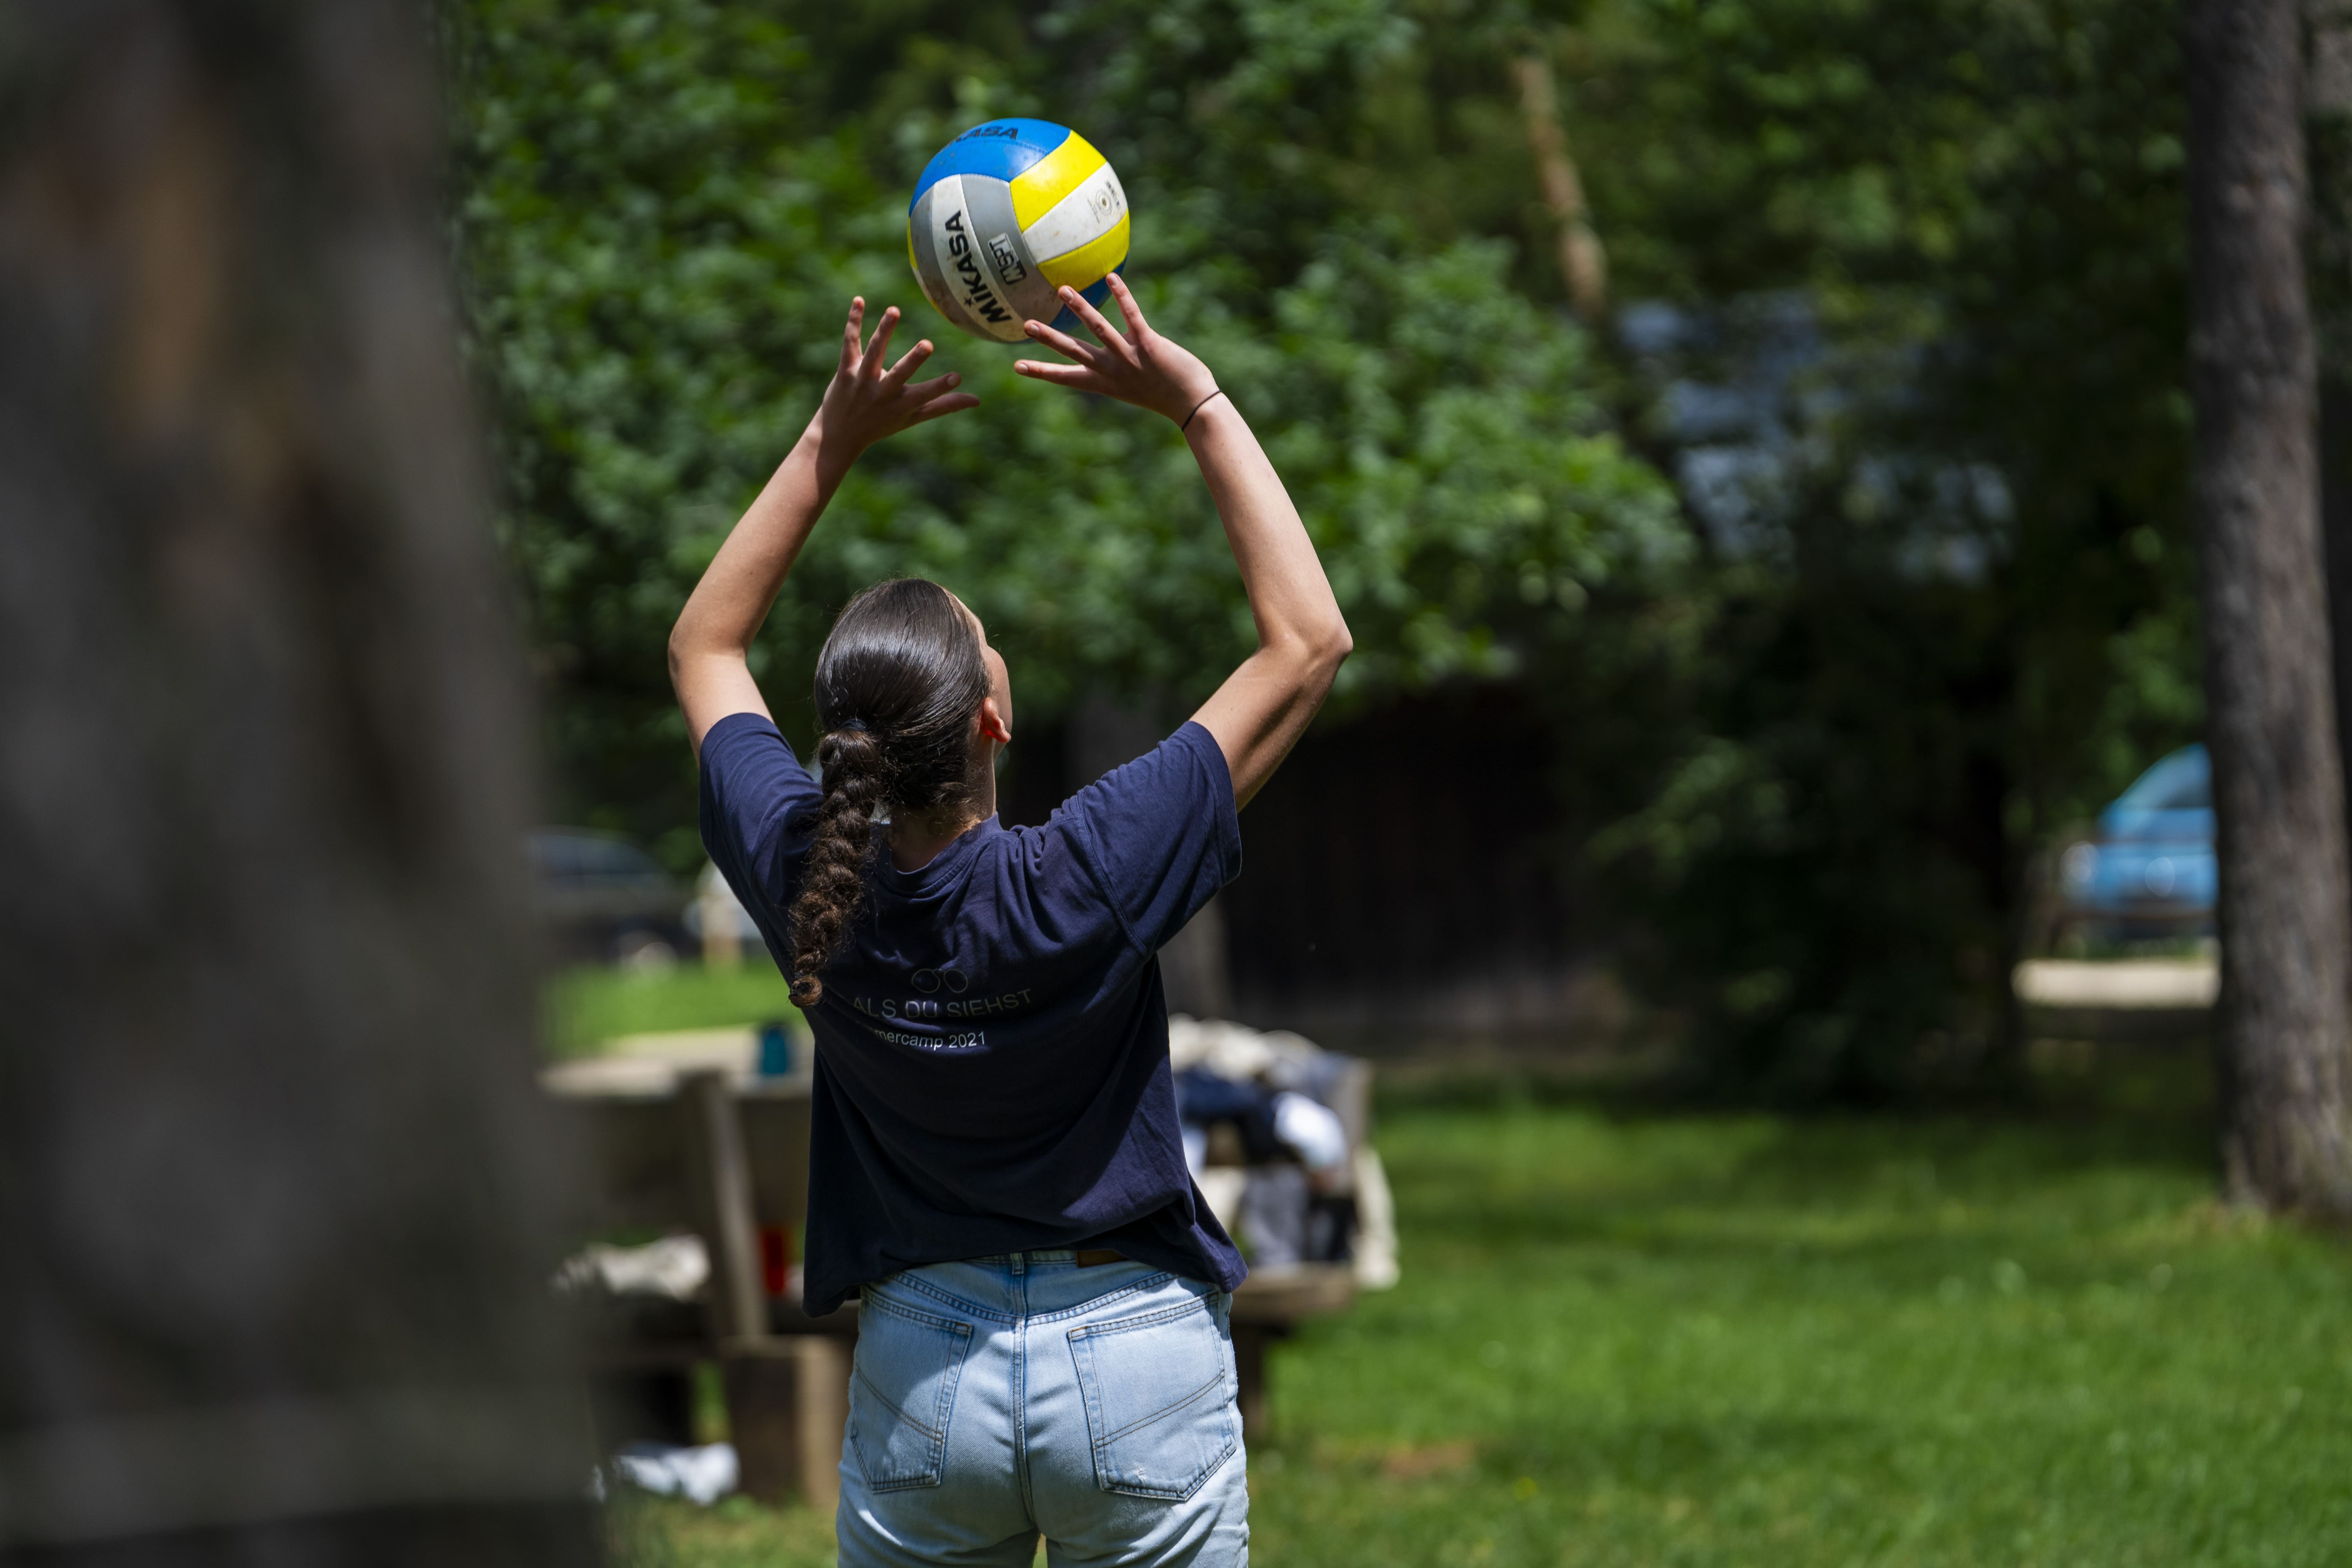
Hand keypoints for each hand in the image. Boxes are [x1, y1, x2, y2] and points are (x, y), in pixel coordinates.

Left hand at [810, 298, 977, 483]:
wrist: (838, 434)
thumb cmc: (882, 424)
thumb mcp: (913, 417)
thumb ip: (944, 405)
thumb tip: (977, 400)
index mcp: (901, 405)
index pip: (924, 395)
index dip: (941, 388)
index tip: (957, 378)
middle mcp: (881, 393)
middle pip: (898, 374)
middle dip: (913, 360)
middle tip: (927, 345)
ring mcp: (862, 380)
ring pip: (873, 352)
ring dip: (884, 331)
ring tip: (895, 310)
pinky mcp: (845, 369)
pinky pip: (850, 342)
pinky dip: (854, 321)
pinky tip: (859, 300)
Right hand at [1013, 275, 1218, 424]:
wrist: (1192, 404)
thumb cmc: (1165, 393)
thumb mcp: (1133, 383)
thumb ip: (1118, 362)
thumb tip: (1109, 339)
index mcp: (1105, 383)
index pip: (1066, 377)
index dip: (1041, 371)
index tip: (1017, 366)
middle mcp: (1112, 370)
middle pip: (1075, 351)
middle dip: (1049, 338)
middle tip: (1026, 325)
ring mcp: (1130, 358)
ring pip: (1099, 329)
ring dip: (1080, 308)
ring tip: (1062, 290)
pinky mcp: (1150, 345)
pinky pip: (1132, 316)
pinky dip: (1122, 295)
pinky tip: (1110, 278)